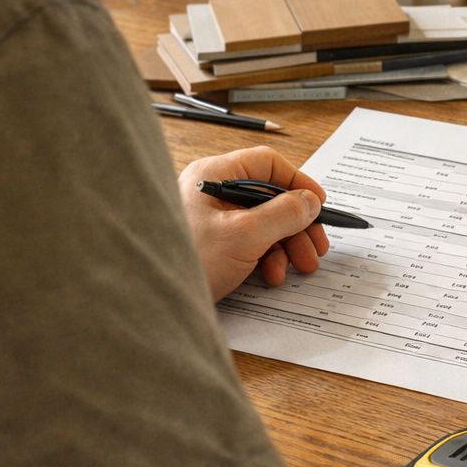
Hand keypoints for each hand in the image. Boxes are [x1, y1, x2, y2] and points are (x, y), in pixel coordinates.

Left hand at [178, 146, 330, 301]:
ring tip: (300, 266)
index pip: (266, 164)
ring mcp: (212, 219)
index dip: (297, 183)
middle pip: (270, 197)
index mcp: (214, 176)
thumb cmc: (185, 261)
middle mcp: (212, 192)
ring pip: (264, 222)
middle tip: (316, 245)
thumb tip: (309, 202)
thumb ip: (283, 215)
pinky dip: (268, 258)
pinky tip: (272, 275)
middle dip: (297, 224)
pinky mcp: (212, 244)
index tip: (318, 205)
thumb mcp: (243, 236)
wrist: (149, 301)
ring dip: (287, 245)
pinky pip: (250, 242)